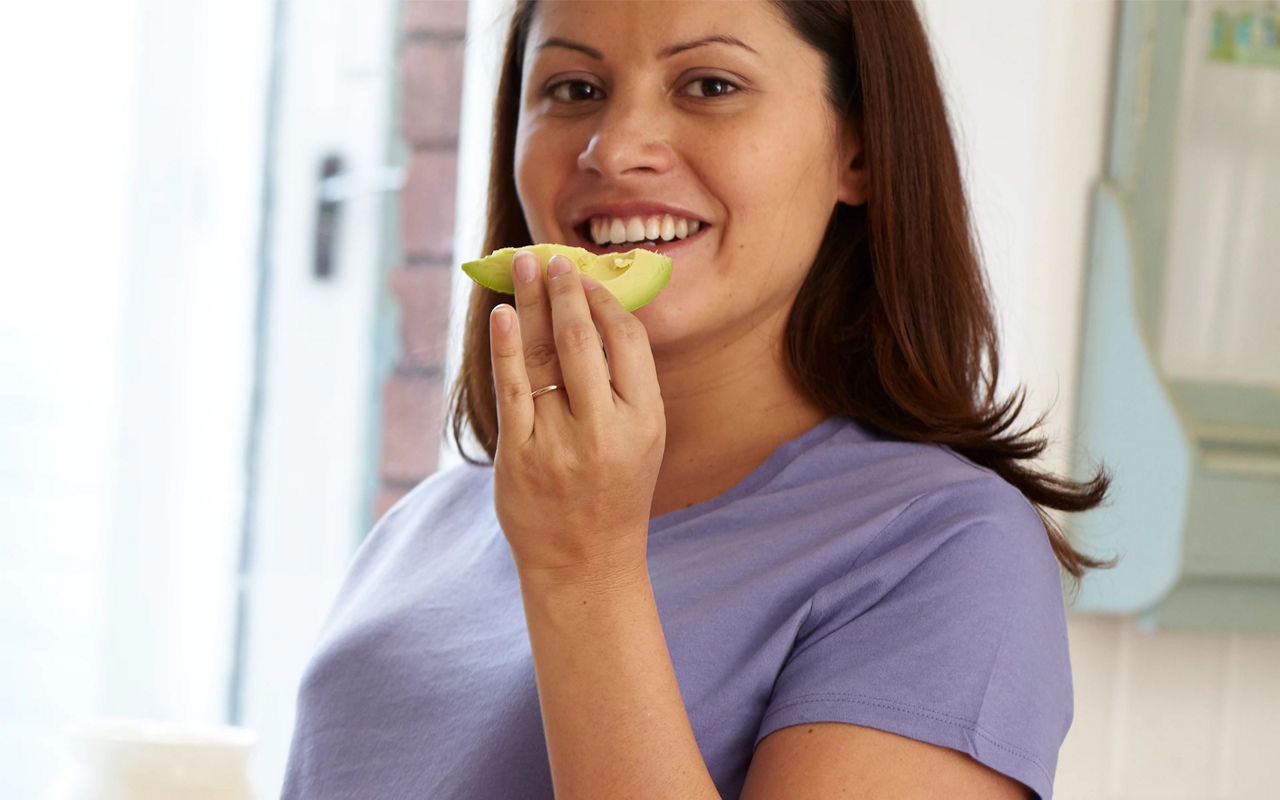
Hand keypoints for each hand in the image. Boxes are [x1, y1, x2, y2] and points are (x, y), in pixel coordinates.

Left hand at [489, 250, 664, 588]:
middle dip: (566, 291)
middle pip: (583, 340)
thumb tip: (597, 311)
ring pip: (543, 357)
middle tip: (554, 259)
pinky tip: (503, 314)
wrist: (584, 561)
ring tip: (525, 266)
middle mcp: (605, 430)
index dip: (604, 300)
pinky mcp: (519, 457)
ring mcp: (559, 444)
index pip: (628, 341)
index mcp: (644, 420)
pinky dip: (505, 348)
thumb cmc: (614, 490)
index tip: (586, 276)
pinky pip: (511, 390)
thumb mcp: (643, 438)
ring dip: (531, 304)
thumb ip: (626, 383)